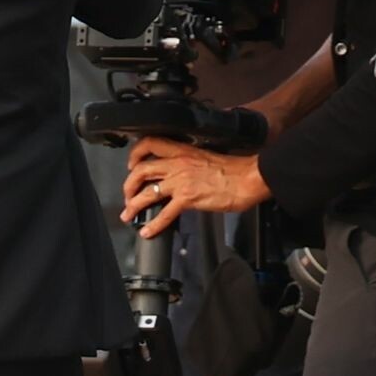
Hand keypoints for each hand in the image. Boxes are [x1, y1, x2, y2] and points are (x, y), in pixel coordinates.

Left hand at [121, 137, 269, 236]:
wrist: (248, 178)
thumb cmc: (234, 169)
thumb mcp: (205, 158)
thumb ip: (189, 163)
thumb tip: (180, 174)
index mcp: (182, 150)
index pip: (150, 143)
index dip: (135, 154)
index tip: (132, 164)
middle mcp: (177, 163)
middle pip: (141, 170)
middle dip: (128, 185)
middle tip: (127, 195)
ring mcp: (181, 181)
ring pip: (147, 192)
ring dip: (133, 206)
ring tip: (128, 215)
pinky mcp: (187, 198)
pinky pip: (164, 213)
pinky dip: (153, 225)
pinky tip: (148, 231)